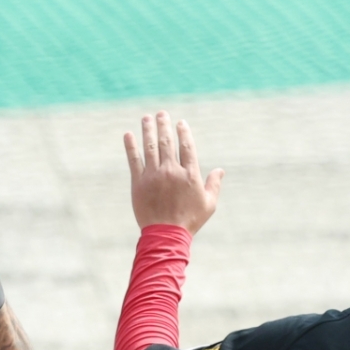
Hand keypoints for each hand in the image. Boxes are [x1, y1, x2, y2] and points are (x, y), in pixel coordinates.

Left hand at [124, 113, 223, 232]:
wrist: (166, 235)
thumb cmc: (189, 221)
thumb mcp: (209, 204)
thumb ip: (214, 184)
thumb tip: (220, 170)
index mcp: (189, 174)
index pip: (187, 146)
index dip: (183, 132)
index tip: (180, 123)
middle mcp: (171, 171)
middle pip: (167, 142)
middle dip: (164, 125)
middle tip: (161, 114)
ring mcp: (154, 176)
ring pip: (150, 147)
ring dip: (148, 130)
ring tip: (146, 118)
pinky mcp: (139, 183)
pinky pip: (134, 160)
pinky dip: (130, 146)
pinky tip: (128, 135)